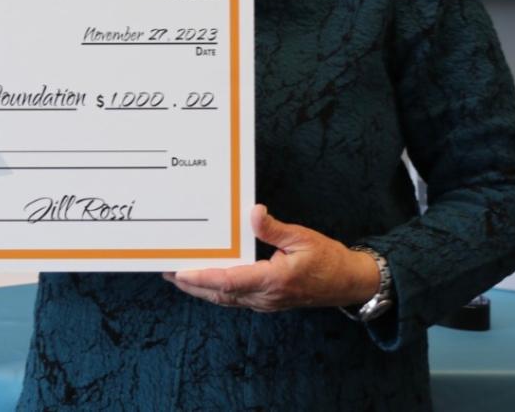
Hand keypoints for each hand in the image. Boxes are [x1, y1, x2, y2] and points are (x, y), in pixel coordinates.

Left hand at [162, 204, 380, 312]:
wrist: (348, 283)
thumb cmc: (328, 259)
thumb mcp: (303, 237)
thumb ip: (274, 228)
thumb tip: (253, 212)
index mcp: (273, 281)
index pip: (230, 281)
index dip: (202, 278)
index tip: (180, 272)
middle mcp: (265, 297)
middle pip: (221, 294)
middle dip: (192, 285)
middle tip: (166, 271)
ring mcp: (265, 302)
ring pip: (226, 299)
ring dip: (201, 289)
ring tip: (177, 276)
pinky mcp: (267, 301)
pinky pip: (235, 298)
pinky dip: (216, 290)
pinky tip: (205, 282)